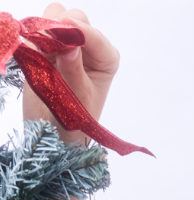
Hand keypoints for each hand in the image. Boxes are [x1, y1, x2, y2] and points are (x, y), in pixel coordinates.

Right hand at [22, 5, 119, 137]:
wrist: (56, 133)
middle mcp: (89, 47)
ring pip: (55, 17)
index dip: (78, 31)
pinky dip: (33, 37)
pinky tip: (35, 55)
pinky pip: (37, 29)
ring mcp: (67, 44)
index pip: (93, 35)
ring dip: (46, 30)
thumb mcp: (79, 100)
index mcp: (106, 59)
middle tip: (49, 47)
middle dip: (61, 28)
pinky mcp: (47, 47)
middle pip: (75, 18)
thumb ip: (74, 72)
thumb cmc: (76, 121)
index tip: (63, 31)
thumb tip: (70, 46)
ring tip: (42, 54)